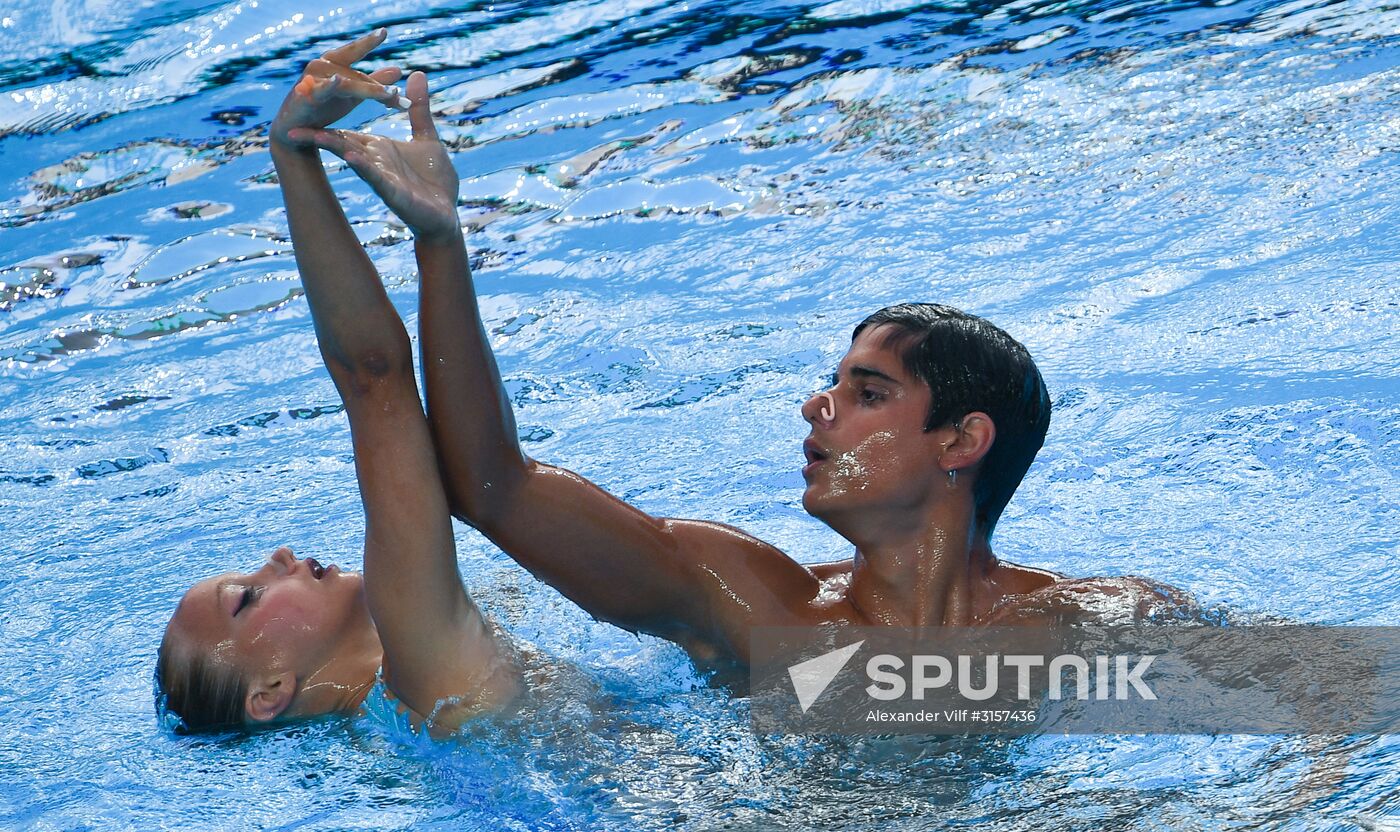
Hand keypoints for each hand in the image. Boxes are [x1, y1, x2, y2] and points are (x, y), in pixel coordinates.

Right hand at [270, 29, 406, 148]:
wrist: (297, 132)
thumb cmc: (324, 108)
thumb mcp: (353, 95)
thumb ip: (374, 82)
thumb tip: (398, 69)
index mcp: (333, 63)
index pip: (355, 52)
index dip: (368, 42)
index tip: (384, 31)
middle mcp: (322, 66)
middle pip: (357, 75)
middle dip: (380, 88)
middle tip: (401, 96)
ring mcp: (312, 80)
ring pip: (346, 85)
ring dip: (368, 91)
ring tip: (387, 94)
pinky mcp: (304, 96)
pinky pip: (319, 91)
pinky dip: (327, 86)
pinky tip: (337, 80)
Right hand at [288, 72, 460, 241]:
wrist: (447, 214)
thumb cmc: (435, 178)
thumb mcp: (427, 137)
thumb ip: (419, 108)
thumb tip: (417, 73)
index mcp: (378, 148)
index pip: (346, 131)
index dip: (326, 118)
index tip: (302, 106)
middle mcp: (374, 161)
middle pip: (341, 142)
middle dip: (317, 134)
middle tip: (290, 121)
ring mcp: (382, 177)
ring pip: (353, 158)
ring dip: (335, 147)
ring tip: (315, 135)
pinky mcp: (394, 192)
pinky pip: (375, 177)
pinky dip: (363, 167)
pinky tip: (351, 156)